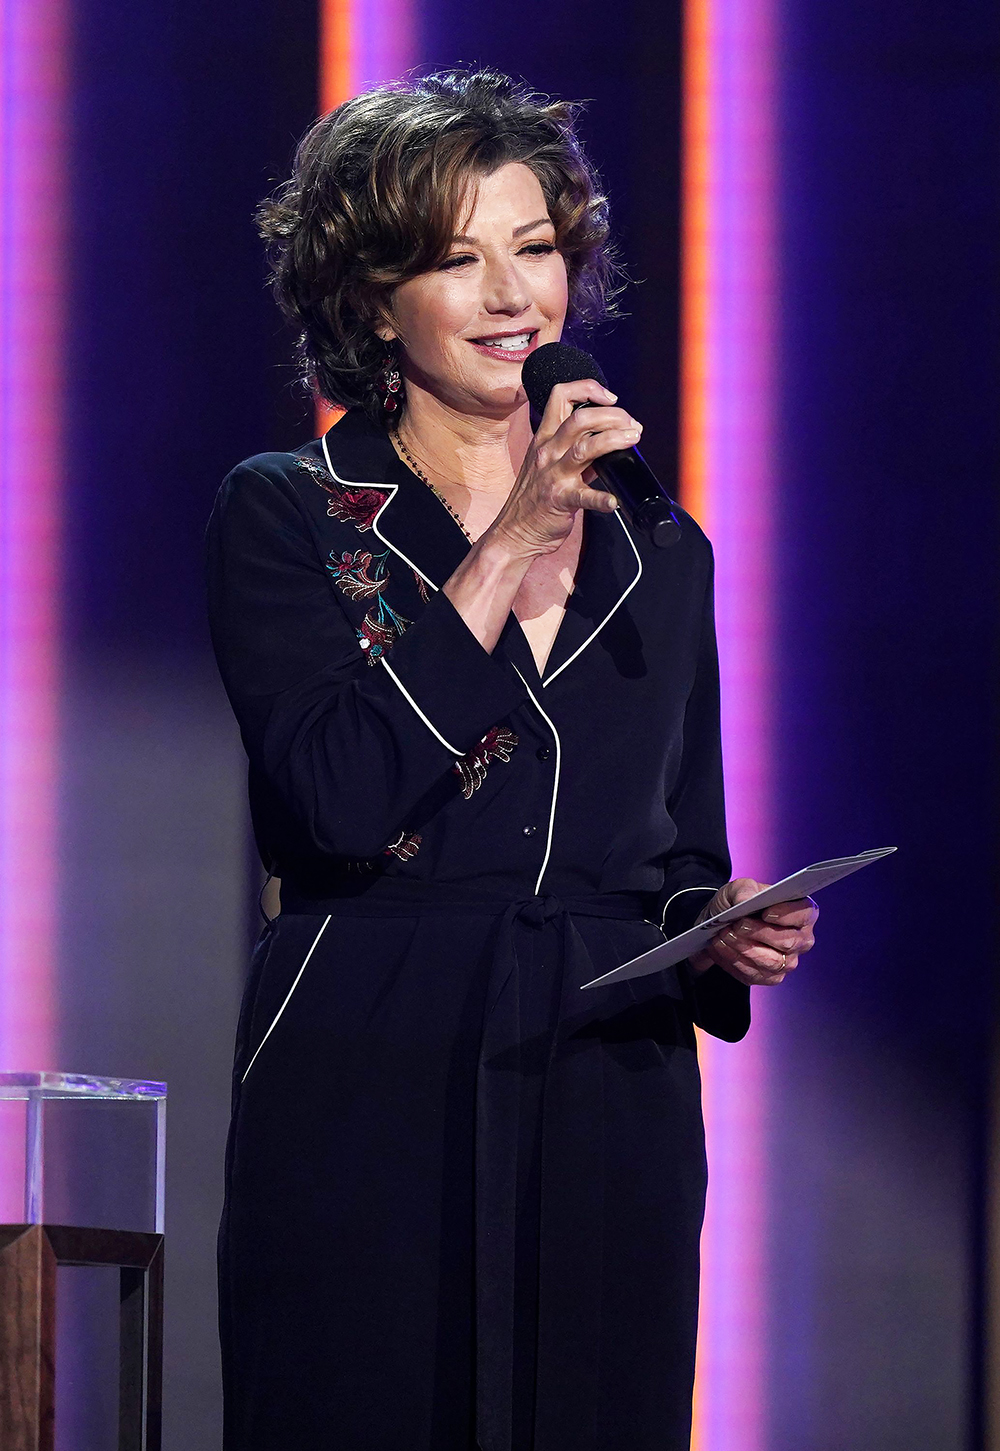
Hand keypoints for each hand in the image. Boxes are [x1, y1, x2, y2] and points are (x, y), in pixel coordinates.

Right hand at [489, 378, 640, 555]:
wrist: (514, 531)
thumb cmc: (534, 498)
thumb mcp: (548, 463)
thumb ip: (575, 449)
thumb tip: (609, 440)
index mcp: (545, 437)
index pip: (562, 395)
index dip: (588, 388)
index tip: (610, 398)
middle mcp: (547, 451)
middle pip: (580, 418)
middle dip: (612, 415)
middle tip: (632, 426)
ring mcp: (553, 475)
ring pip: (585, 448)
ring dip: (613, 440)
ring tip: (633, 439)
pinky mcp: (559, 500)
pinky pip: (584, 497)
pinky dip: (602, 499)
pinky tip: (614, 502)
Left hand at [688, 878, 818, 986]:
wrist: (720, 926)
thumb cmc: (737, 904)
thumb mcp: (738, 888)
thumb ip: (744, 889)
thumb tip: (746, 900)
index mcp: (801, 912)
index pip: (804, 913)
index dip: (787, 914)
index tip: (765, 913)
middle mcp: (801, 939)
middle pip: (788, 941)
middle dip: (759, 933)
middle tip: (737, 925)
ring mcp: (788, 961)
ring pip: (771, 961)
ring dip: (744, 948)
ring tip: (724, 935)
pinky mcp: (771, 977)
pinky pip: (755, 974)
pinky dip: (734, 960)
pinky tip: (721, 946)